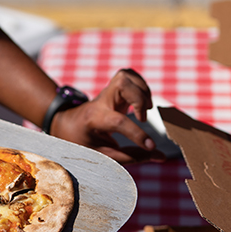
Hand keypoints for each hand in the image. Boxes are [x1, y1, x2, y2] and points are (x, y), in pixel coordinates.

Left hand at [50, 69, 165, 163]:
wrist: (69, 124)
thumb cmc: (85, 142)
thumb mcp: (102, 154)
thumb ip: (131, 156)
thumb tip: (161, 156)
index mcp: (93, 119)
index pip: (117, 121)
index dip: (136, 133)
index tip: (151, 146)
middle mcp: (100, 101)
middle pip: (121, 84)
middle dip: (139, 98)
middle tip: (142, 118)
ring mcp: (106, 92)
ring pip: (125, 76)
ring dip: (142, 90)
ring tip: (144, 110)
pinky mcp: (113, 88)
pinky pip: (129, 75)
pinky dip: (141, 84)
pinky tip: (142, 100)